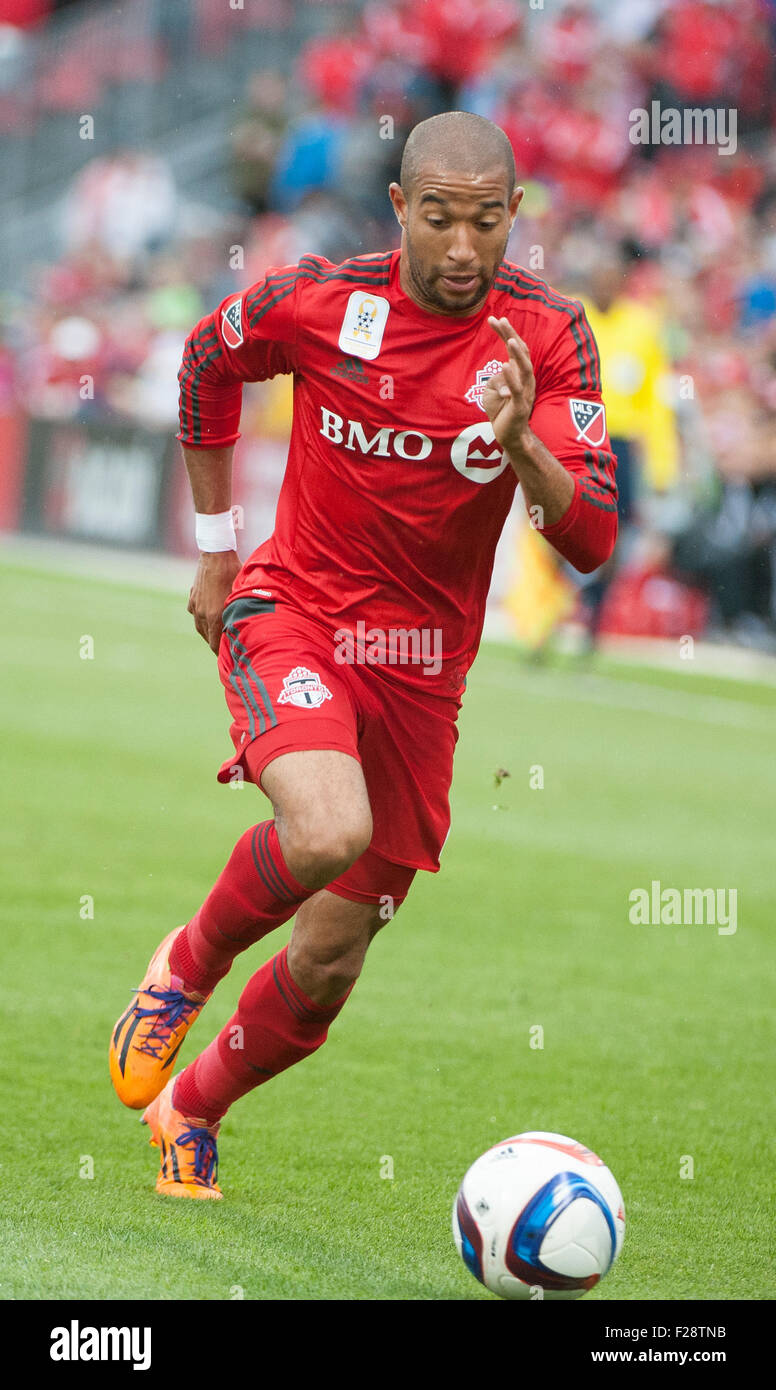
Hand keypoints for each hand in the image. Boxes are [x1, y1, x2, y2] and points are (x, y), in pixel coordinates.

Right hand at [187, 550, 241, 653]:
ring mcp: (195, 606)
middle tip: (228, 648)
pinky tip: (211, 616)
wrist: (216, 554)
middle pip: (208, 639)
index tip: (230, 657)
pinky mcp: (193, 598)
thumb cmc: (234, 573)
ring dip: (209, 632)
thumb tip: (249, 629)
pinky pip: (196, 614)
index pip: (215, 646)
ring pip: (200, 628)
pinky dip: (203, 618)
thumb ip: (240, 614)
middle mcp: (202, 614)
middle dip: (217, 644)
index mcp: (214, 617)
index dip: (222, 654)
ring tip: (220, 635)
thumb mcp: (242, 595)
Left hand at [481, 316, 535, 459]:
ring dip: (517, 353)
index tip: (493, 318)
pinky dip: (510, 377)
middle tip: (500, 319)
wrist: (510, 436)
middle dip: (511, 335)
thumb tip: (503, 369)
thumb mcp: (494, 390)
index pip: (514, 348)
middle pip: (521, 352)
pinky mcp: (519, 405)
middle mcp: (526, 379)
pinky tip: (504, 365)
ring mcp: (525, 391)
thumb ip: (497, 377)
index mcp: (519, 373)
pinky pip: (516, 389)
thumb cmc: (502, 411)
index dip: (505, 332)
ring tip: (510, 339)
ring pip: (524, 368)